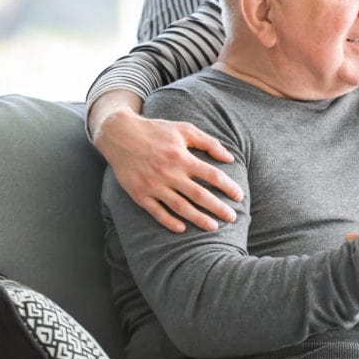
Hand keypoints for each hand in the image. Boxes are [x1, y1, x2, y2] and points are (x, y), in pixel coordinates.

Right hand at [94, 108, 241, 232]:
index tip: (239, 196)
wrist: (119, 135)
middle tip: (232, 217)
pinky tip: (182, 228)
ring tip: (213, 227)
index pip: (211, 175)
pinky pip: (157, 212)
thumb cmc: (156, 131)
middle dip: (218, 208)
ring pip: (180, 207)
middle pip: (199, 195)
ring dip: (198, 219)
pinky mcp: (139, 194)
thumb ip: (208, 142)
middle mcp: (169, 173)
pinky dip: (169, 222)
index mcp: (182, 157)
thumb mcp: (184, 129)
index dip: (228, 187)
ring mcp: (153, 185)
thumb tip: (229, 158)